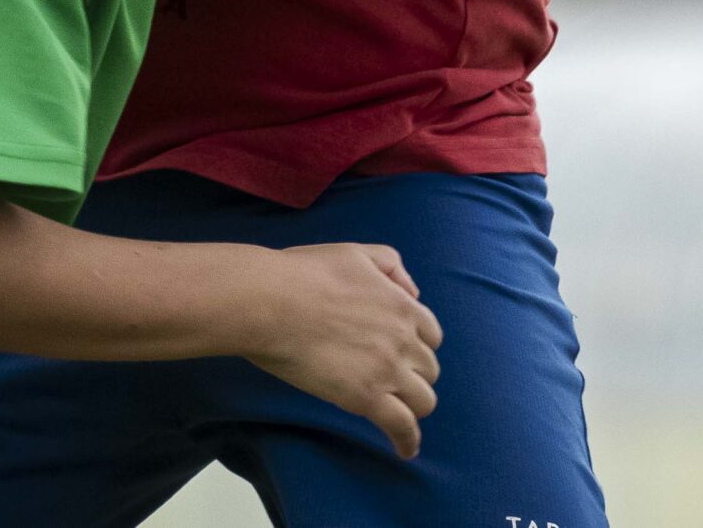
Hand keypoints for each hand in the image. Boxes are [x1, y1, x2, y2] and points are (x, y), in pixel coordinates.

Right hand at [246, 244, 441, 458]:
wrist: (271, 301)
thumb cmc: (303, 274)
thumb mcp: (355, 252)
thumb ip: (391, 265)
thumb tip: (412, 291)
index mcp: (402, 306)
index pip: (431, 334)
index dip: (417, 344)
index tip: (402, 352)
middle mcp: (403, 339)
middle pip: (429, 368)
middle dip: (413, 373)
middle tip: (389, 378)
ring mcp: (387, 371)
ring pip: (424, 400)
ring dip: (413, 405)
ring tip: (397, 411)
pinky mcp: (367, 398)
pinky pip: (402, 426)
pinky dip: (408, 441)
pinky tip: (405, 450)